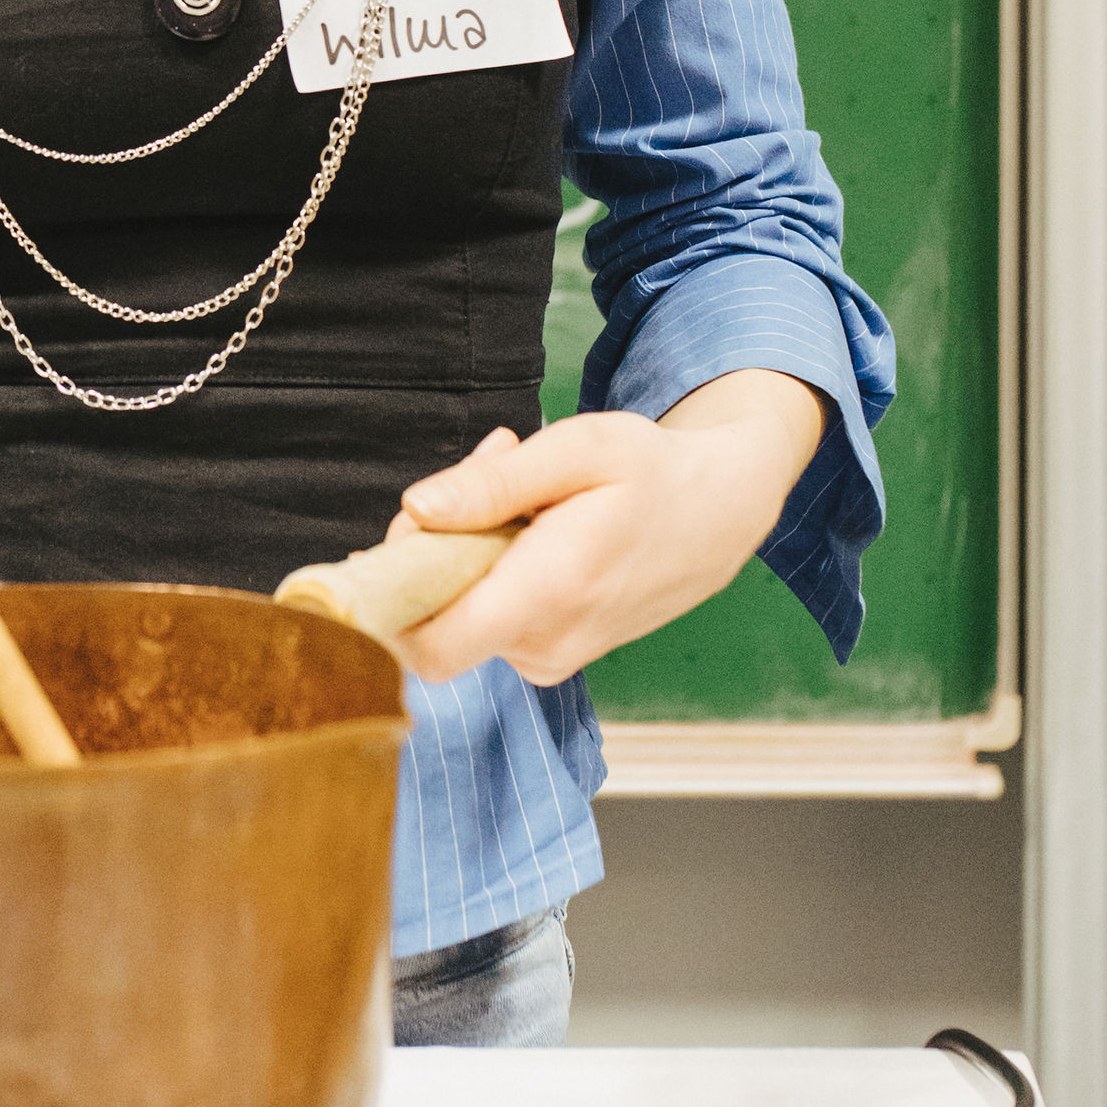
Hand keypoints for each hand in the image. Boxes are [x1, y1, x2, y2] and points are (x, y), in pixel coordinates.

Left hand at [383, 372, 830, 684]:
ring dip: (464, 554)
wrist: (721, 515)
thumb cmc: (652, 472)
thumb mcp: (579, 449)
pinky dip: (489, 572)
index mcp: (549, 592)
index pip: (428, 646)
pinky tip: (531, 527)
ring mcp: (547, 657)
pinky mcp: (548, 655)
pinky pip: (486, 618)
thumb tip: (416, 509)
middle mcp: (544, 643)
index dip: (386, 605)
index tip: (393, 543)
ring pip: (458, 615)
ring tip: (521, 496)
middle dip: (428, 554)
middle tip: (474, 483)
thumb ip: (494, 483)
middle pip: (431, 622)